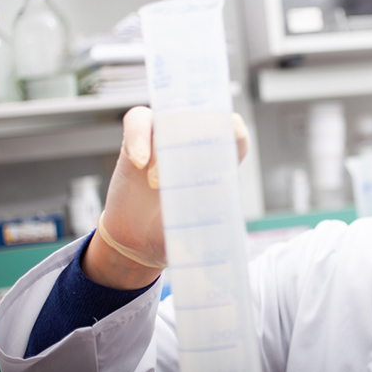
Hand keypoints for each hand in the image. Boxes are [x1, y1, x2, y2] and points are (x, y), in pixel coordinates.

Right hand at [82, 106, 249, 289]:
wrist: (136, 242)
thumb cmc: (173, 234)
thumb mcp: (196, 234)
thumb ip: (209, 234)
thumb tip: (226, 257)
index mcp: (216, 165)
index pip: (235, 136)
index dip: (235, 133)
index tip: (231, 137)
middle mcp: (192, 147)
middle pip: (204, 115)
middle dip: (200, 126)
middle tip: (192, 152)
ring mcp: (164, 140)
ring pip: (170, 114)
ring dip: (166, 139)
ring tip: (158, 181)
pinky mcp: (137, 141)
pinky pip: (138, 121)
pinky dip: (137, 137)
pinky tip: (138, 163)